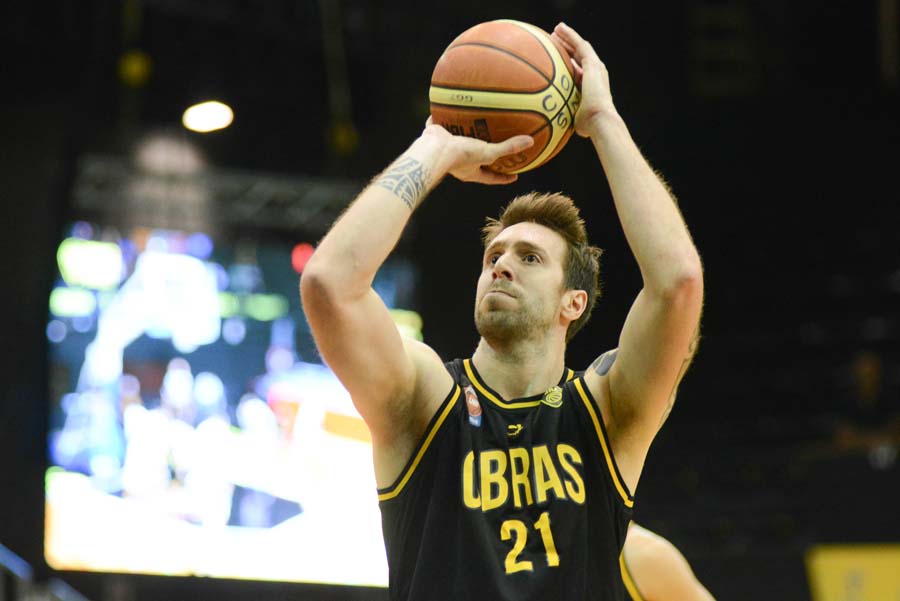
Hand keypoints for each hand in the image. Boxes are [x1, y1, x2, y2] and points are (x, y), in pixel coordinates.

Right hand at [418, 118, 533, 184]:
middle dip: (486, 155)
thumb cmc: (460, 156)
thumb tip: (531, 142)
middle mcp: (459, 163)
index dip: (503, 177)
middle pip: (476, 160)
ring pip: (460, 141)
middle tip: (498, 149)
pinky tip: (451, 105)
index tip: (514, 175)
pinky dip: (447, 116)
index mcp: (471, 171)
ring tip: (476, 124)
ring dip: (467, 134)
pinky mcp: (437, 135)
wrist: (433, 150)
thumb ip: (508, 148)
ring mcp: (447, 149)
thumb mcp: (488, 152)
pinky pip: (444, 124)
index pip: (491, 177)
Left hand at [551, 23, 616, 136]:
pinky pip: (579, 44)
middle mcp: (596, 74)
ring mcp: (596, 67)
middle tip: (555, 39)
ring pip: (580, 47)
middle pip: (579, 56)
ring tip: (557, 29)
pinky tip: (560, 29)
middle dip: (567, 47)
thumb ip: (568, 117)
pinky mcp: (593, 63)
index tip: (557, 59)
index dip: (569, 63)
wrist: (600, 120)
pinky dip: (570, 35)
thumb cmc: (588, 126)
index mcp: (591, 87)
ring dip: (568, 37)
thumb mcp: (574, 119)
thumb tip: (557, 125)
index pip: (579, 71)